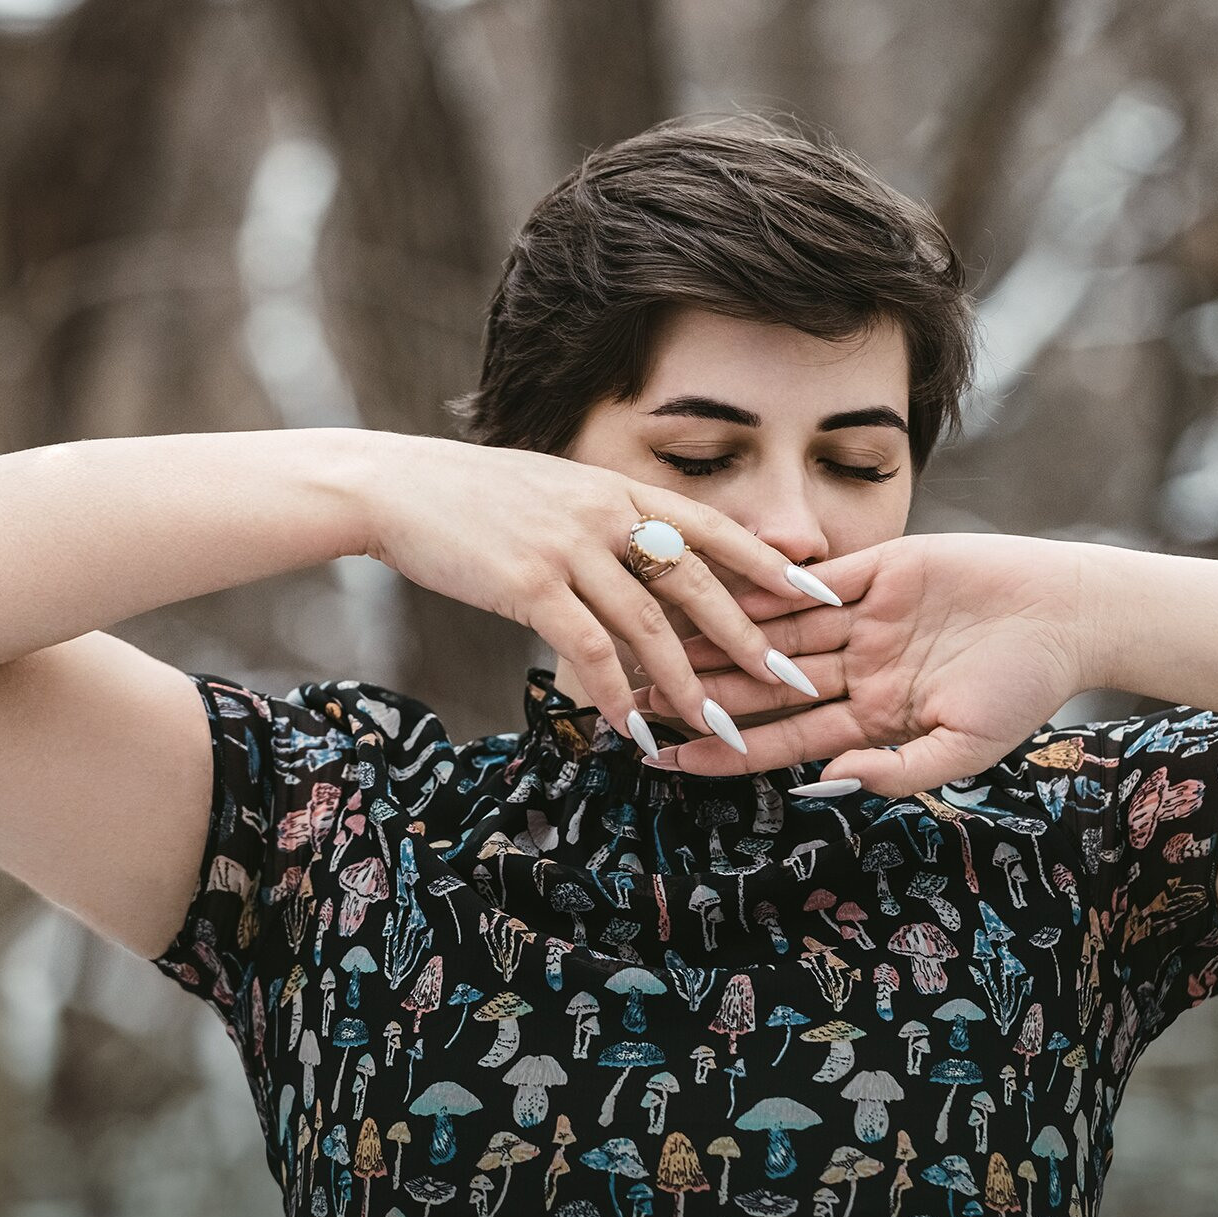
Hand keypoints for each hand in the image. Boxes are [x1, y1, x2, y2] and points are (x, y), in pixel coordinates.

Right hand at [345, 432, 840, 740]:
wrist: (397, 487)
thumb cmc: (476, 499)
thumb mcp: (557, 493)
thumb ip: (609, 524)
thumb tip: (650, 569)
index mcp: (620, 488)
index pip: (715, 527)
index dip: (770, 564)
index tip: (819, 596)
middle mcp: (606, 512)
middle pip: (699, 581)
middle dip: (750, 639)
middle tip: (793, 682)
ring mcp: (569, 547)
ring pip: (650, 625)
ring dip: (689, 684)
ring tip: (722, 727)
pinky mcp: (528, 585)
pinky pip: (588, 650)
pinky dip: (616, 695)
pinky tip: (633, 730)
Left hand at [633, 533, 1103, 794]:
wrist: (1068, 614)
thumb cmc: (1025, 690)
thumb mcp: (964, 747)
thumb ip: (896, 771)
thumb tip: (826, 786)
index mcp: (870, 718)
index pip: (779, 738)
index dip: (721, 748)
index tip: (662, 757)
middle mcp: (855, 669)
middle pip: (761, 683)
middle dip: (699, 689)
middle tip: (631, 693)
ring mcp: (863, 618)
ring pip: (774, 629)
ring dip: (717, 633)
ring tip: (652, 637)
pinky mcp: (879, 570)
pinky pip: (811, 579)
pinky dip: (764, 583)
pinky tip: (712, 584)